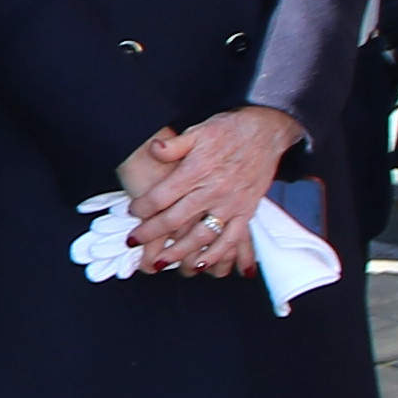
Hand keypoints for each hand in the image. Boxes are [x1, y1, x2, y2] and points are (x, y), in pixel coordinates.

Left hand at [120, 108, 296, 277]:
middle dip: (151, 233)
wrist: (265, 132)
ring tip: (160, 262)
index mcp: (197, 171)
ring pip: (201, 235)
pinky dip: (217, 255)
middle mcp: (212, 190)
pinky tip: (201, 266)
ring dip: (180, 251)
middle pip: (176, 219)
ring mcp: (231, 204)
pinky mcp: (246, 212)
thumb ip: (173, 145)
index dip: (143, 207)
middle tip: (133, 242)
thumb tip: (153, 149)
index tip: (132, 213)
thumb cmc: (228, 131)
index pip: (162, 196)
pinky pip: (232, 239)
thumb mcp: (197, 131)